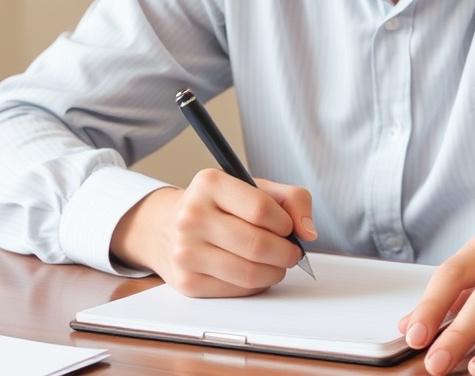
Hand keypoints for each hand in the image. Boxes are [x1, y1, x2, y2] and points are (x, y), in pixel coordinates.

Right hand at [109, 168, 316, 296]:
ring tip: (276, 263)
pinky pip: (237, 290)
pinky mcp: (187, 282)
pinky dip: (256, 285)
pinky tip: (254, 271)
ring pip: (250, 273)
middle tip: (291, 252)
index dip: (285, 223)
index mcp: (209, 184)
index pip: (262, 209)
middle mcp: (192, 216)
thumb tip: (308, 232)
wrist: (167, 228)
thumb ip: (292, 199)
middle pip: (258, 245)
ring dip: (275, 272)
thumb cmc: (219, 206)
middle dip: (286, 253)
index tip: (287, 227)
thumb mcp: (254, 188)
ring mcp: (186, 252)